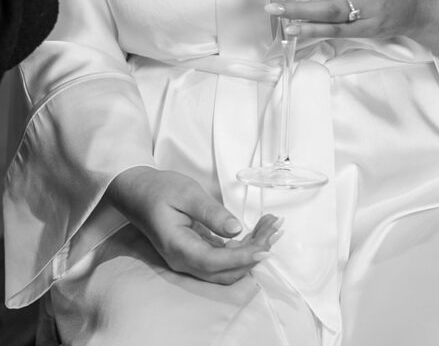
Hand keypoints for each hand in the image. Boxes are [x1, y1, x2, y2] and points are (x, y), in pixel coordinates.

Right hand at [105, 166, 281, 284]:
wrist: (139, 193)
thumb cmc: (160, 190)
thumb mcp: (187, 193)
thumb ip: (210, 213)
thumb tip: (235, 230)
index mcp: (178, 247)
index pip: (214, 262)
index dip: (242, 258)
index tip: (265, 247)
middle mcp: (184, 260)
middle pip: (225, 272)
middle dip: (254, 254)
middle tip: (275, 229)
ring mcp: (190, 260)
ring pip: (226, 268)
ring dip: (251, 251)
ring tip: (272, 227)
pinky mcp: (197, 253)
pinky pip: (223, 259)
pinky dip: (243, 248)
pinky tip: (257, 231)